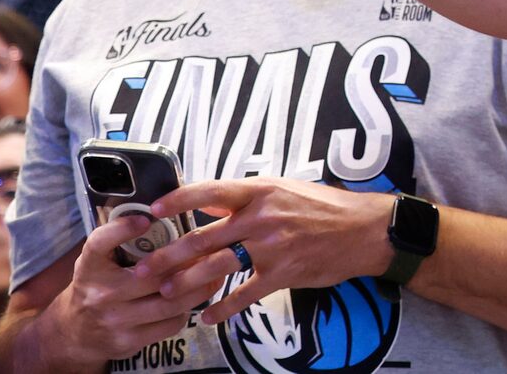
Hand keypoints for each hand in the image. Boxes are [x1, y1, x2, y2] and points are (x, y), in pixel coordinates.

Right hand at [48, 213, 224, 363]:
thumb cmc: (96, 285)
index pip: (100, 243)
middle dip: (188, 262)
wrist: (73, 332)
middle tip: (212, 250)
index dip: (122, 229)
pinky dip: (186, 310)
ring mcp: (114, 321)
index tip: (146, 219)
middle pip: (155, 275)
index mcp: (90, 267)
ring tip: (214, 273)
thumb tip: (162, 210)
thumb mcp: (98, 259)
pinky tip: (194, 298)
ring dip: (198, 288)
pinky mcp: (127, 342)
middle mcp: (100, 294)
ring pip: (169, 302)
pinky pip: (169, 324)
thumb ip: (119, 238)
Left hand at [143, 177, 396, 327]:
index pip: (210, 192)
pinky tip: (209, 317)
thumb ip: (247, 197)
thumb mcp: (286, 189)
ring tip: (166, 294)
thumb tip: (208, 200)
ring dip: (186, 284)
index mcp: (262, 191)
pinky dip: (223, 308)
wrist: (365, 230)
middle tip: (142, 270)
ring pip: (216, 268)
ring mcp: (272, 247)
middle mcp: (262, 217)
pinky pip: (243, 294)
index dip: (178, 201)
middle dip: (168, 256)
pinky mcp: (282, 273)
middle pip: (202, 238)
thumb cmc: (325, 207)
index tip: (152, 211)